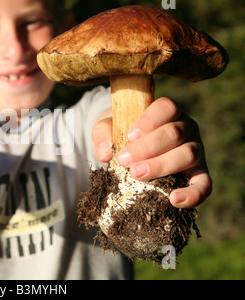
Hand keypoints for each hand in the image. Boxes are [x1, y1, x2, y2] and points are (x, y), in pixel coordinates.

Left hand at [92, 97, 211, 208]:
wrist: (131, 153)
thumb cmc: (121, 137)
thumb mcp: (108, 129)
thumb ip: (103, 134)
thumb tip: (105, 154)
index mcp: (167, 112)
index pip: (167, 107)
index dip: (150, 120)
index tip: (130, 135)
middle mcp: (186, 128)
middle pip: (174, 133)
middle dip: (148, 148)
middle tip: (125, 161)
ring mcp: (195, 150)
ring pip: (188, 154)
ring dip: (161, 165)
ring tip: (136, 175)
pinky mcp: (199, 174)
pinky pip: (204, 184)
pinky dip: (193, 194)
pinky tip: (174, 200)